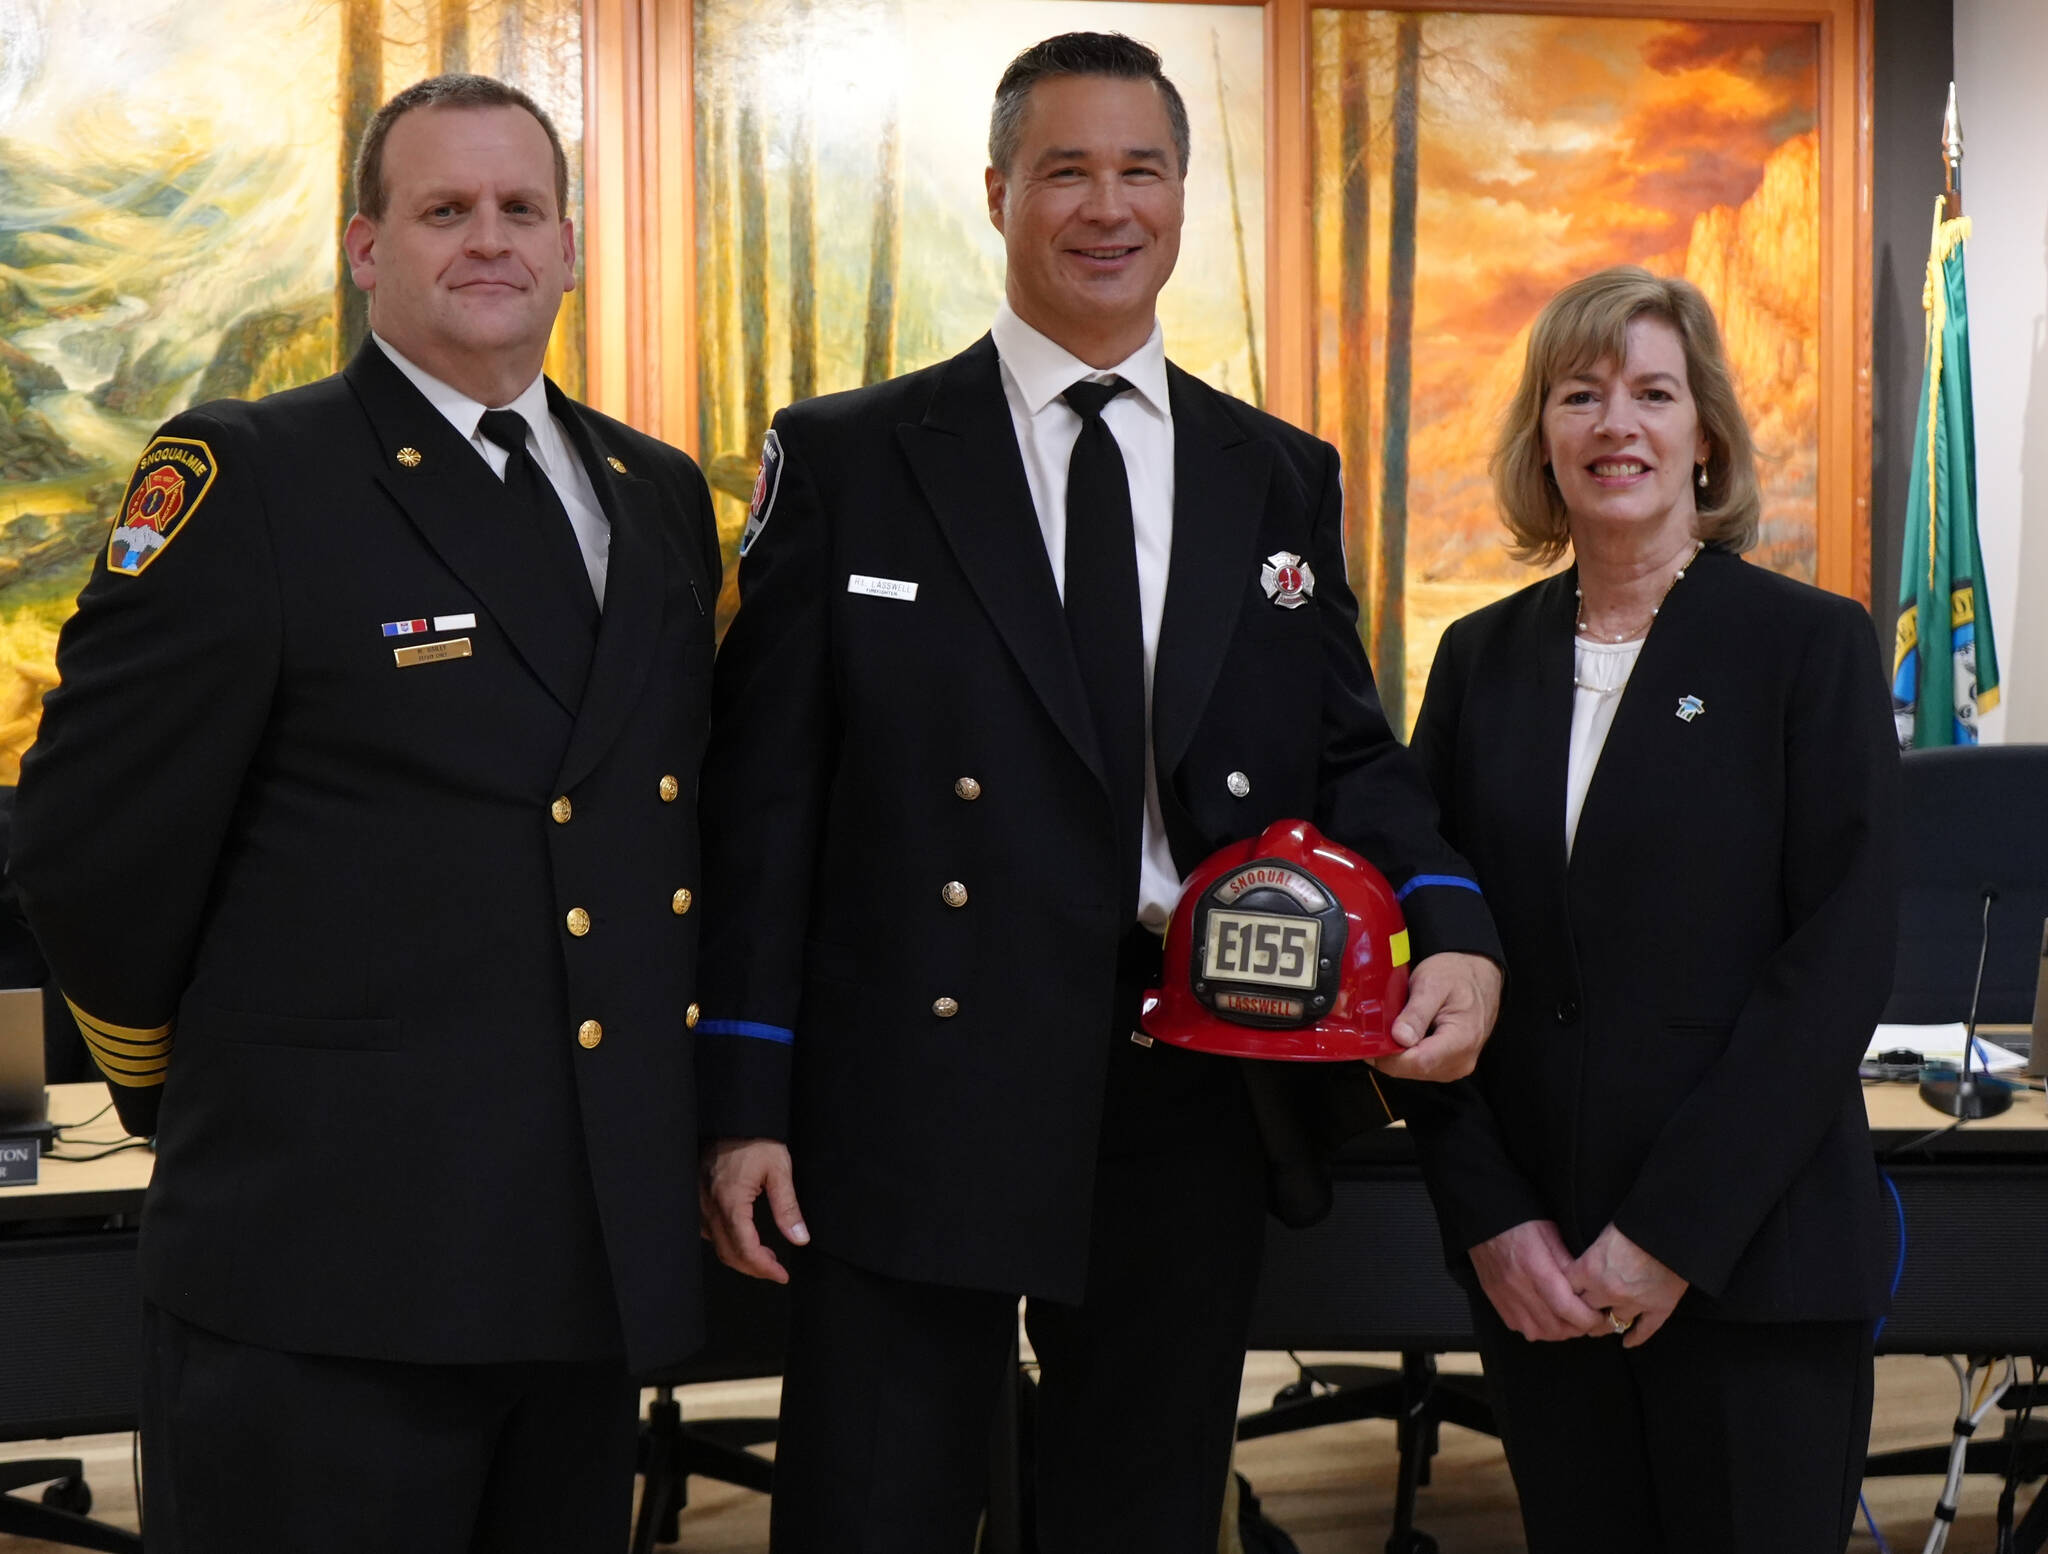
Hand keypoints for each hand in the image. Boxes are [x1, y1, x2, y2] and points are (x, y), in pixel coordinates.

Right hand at [699, 1138, 809, 1283]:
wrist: (730, 1119)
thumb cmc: (754, 1140)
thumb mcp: (779, 1169)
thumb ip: (788, 1207)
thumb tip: (799, 1238)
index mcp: (730, 1203)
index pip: (746, 1250)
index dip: (764, 1268)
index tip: (781, 1275)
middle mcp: (709, 1208)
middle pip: (729, 1254)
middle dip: (754, 1268)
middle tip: (776, 1270)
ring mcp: (699, 1206)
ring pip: (717, 1246)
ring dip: (741, 1257)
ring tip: (765, 1256)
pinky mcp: (697, 1201)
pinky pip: (708, 1233)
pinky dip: (727, 1243)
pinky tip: (744, 1238)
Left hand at [1370, 951, 1501, 1081]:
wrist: (1478, 976)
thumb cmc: (1457, 975)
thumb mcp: (1432, 982)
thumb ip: (1417, 1012)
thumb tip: (1400, 1037)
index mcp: (1461, 1040)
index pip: (1418, 1062)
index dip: (1388, 1055)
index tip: (1369, 1039)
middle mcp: (1461, 1061)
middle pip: (1412, 1069)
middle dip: (1387, 1054)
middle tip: (1373, 1029)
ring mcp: (1455, 1066)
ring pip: (1412, 1071)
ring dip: (1395, 1054)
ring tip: (1390, 1028)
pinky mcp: (1449, 1065)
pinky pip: (1419, 1067)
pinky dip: (1404, 1054)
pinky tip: (1401, 1035)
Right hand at [1469, 1219, 1606, 1341]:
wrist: (1485, 1222)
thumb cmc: (1521, 1223)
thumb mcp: (1552, 1234)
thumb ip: (1571, 1263)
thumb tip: (1590, 1288)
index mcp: (1535, 1268)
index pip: (1566, 1308)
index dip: (1588, 1319)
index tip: (1600, 1317)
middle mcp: (1518, 1287)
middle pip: (1555, 1326)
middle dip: (1578, 1328)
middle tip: (1590, 1320)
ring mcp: (1504, 1297)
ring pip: (1538, 1333)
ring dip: (1558, 1332)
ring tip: (1570, 1320)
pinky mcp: (1496, 1300)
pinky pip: (1520, 1328)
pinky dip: (1538, 1329)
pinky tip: (1546, 1317)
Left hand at [1568, 1224, 1688, 1347]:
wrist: (1672, 1229)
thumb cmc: (1635, 1223)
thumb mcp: (1604, 1234)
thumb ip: (1590, 1255)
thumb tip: (1580, 1265)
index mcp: (1590, 1269)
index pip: (1565, 1290)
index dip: (1565, 1292)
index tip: (1564, 1294)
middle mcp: (1609, 1290)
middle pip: (1585, 1310)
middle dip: (1582, 1311)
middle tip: (1580, 1313)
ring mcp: (1635, 1302)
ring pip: (1612, 1323)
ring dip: (1606, 1324)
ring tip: (1601, 1325)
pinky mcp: (1659, 1308)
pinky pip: (1644, 1331)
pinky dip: (1635, 1338)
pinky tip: (1627, 1342)